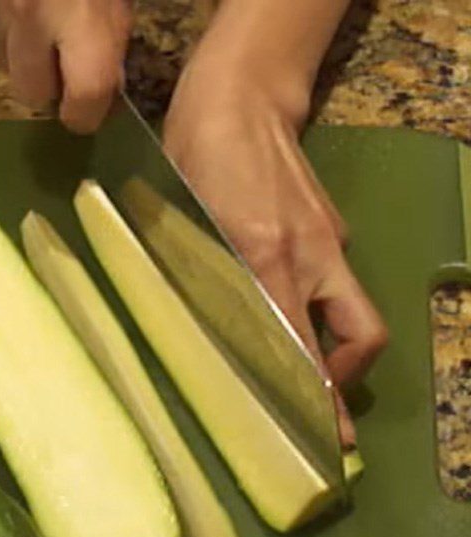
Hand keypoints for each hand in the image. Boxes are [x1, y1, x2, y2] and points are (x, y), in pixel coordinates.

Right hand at [0, 0, 131, 132]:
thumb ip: (110, 34)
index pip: (84, 103)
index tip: (92, 111)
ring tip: (30, 8)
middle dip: (48, 81)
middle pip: (33, 93)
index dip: (90, 113)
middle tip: (62, 51)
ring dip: (14, 47)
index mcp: (81, 17)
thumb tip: (106, 86)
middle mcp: (27, 18)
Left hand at [163, 43, 387, 446]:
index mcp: (267, 258)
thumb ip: (200, 278)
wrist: (242, 96)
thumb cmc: (196, 155)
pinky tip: (288, 311)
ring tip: (305, 370)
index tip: (317, 432)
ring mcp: (330, 242)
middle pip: (361, 337)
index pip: (300, 344)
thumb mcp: (182, 221)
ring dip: (338, 349)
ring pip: (355, 313)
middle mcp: (312, 257)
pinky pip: (335, 286)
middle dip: (345, 382)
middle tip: (321, 414)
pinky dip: (320, 310)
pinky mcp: (332, 229)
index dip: (314, 393)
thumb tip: (202, 333)